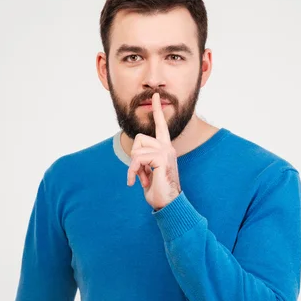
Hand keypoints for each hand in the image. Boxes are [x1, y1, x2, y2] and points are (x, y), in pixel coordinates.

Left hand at [127, 92, 181, 210]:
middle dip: (134, 157)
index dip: (158, 110)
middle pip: (139, 139)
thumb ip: (144, 160)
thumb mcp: (148, 172)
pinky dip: (133, 172)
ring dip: (134, 167)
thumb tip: (135, 157)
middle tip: (140, 173)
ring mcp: (165, 151)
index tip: (156, 96)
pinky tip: (138, 182)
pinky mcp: (161, 158)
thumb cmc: (158, 191)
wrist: (168, 204)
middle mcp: (167, 147)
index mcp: (165, 148)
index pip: (161, 126)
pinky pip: (137, 159)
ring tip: (142, 179)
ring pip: (136, 149)